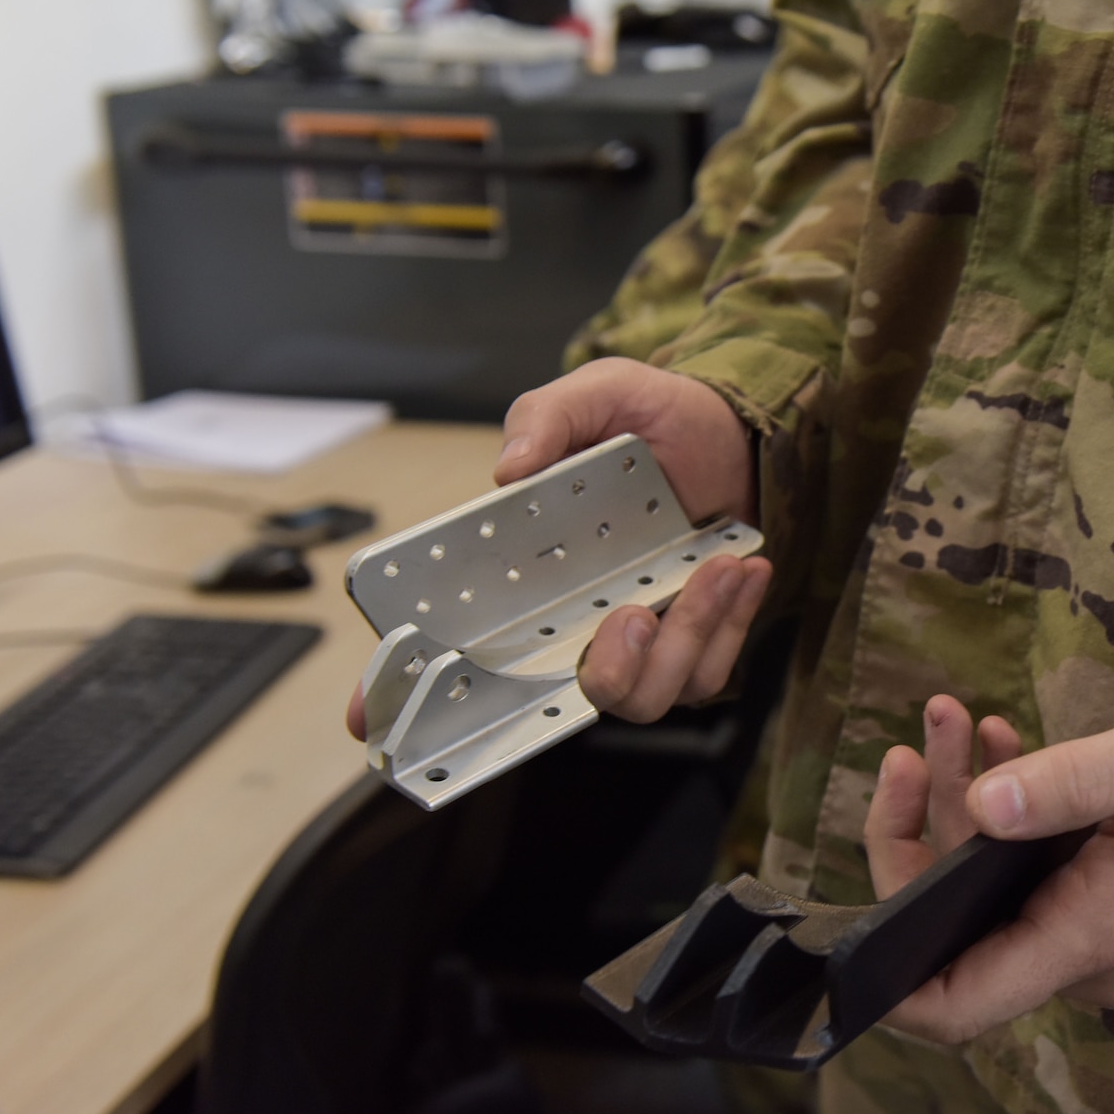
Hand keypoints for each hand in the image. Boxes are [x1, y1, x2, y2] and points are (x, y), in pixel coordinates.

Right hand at [345, 358, 768, 737]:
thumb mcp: (599, 393)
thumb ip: (549, 419)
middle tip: (636, 612)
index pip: (457, 643)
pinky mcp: (698, 642)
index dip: (408, 693)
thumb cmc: (652, 417)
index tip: (371, 719)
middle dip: (609, 670)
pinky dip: (730, 625)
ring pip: (648, 693)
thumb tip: (509, 468)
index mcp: (528, 575)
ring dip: (689, 635)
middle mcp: (577, 621)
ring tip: (717, 567)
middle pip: (574, 696)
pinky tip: (742, 567)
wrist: (736, 428)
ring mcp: (639, 642)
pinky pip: (709, 671)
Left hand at [863, 686, 1113, 1043]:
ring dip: (961, 803)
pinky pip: (1029, 878)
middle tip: (924, 733)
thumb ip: (1072, 783)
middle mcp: (1086, 955)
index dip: (886, 980)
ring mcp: (1098, 935)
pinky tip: (1006, 745)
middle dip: (922, 828)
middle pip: (957, 928)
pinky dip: (1003, 815)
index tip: (846, 907)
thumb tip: (981, 808)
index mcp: (1089, 934)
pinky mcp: (1108, 907)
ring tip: (955, 715)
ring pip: (989, 892)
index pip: (959, 1004)